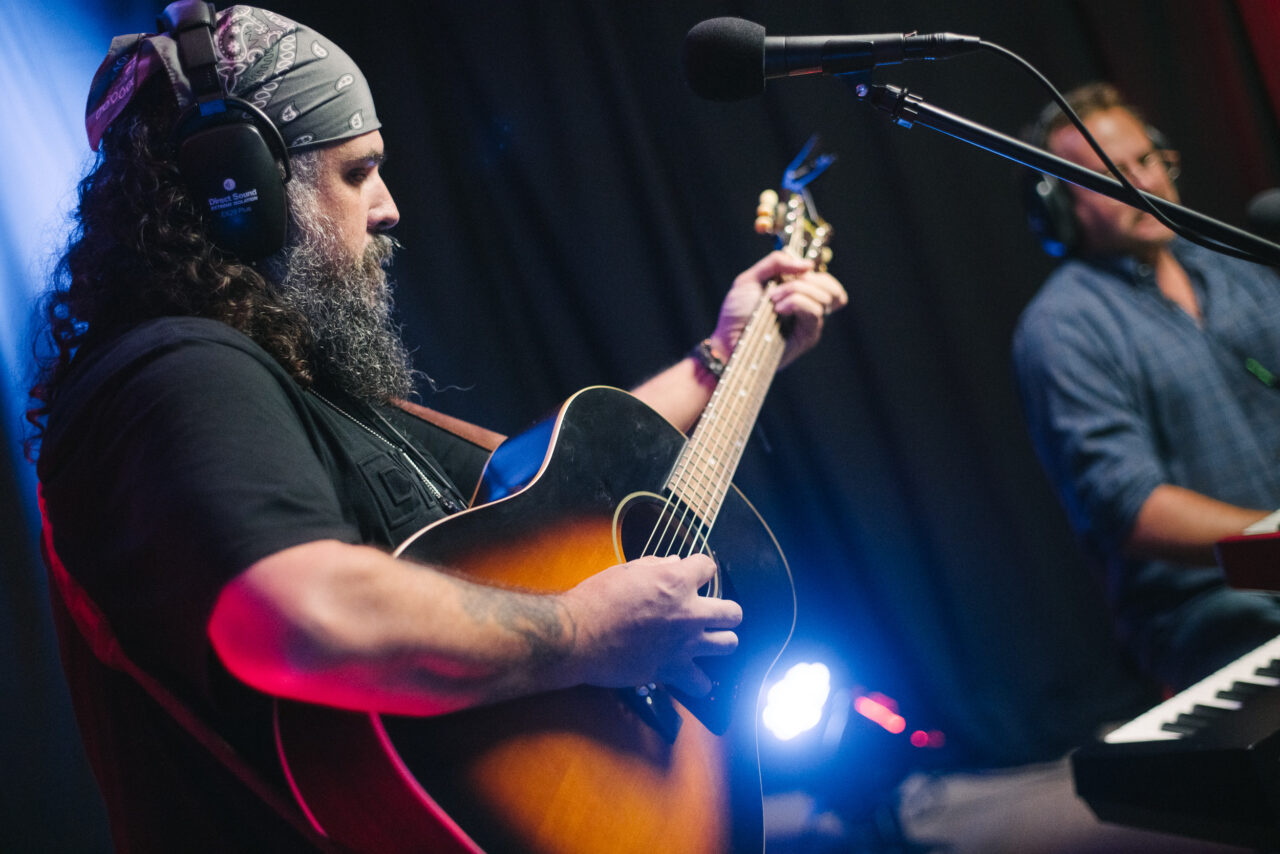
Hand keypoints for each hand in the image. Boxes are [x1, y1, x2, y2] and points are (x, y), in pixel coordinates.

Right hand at [560, 554, 741, 696]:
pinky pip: (701, 683)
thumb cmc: (597, 599)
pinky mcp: (672, 670)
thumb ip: (655, 566)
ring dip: (720, 641)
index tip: (692, 575)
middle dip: (724, 611)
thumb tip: (674, 562)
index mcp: (676, 581)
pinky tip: (690, 675)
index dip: (700, 569)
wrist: (578, 635)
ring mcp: (684, 644)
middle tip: (709, 613)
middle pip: (733, 612)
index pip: (708, 567)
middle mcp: (688, 612)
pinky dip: (698, 681)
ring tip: (706, 641)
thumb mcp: (625, 571)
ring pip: (729, 645)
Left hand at [709, 250, 846, 368]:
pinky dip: (796, 302)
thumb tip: (808, 265)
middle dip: (805, 280)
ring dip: (795, 291)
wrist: (727, 340)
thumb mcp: (750, 278)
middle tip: (777, 288)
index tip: (791, 273)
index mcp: (797, 294)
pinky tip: (778, 309)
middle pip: (831, 288)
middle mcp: (807, 308)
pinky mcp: (807, 337)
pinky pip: (815, 311)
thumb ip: (776, 263)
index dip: (814, 274)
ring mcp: (809, 323)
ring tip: (772, 300)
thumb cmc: (736, 313)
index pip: (825, 282)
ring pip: (824, 297)